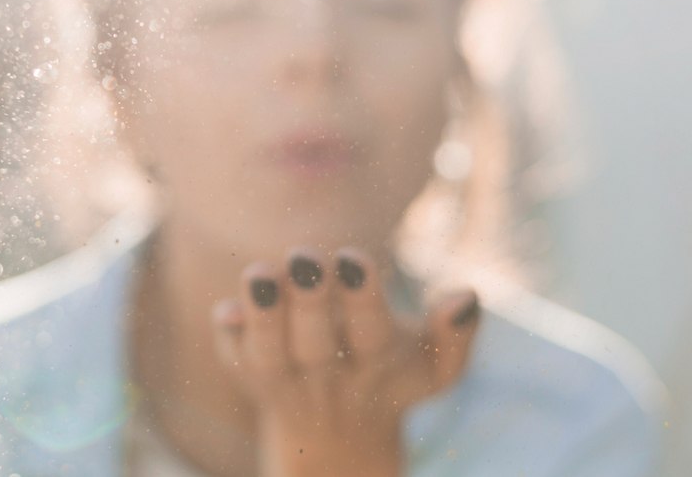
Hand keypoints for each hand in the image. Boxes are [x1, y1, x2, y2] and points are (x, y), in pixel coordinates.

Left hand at [210, 248, 479, 476]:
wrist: (337, 436)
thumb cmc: (391, 376)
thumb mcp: (434, 368)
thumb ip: (454, 335)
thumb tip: (467, 295)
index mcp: (377, 365)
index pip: (370, 333)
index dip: (362, 297)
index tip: (351, 257)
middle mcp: (327, 376)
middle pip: (314, 345)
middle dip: (309, 299)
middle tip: (302, 255)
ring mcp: (285, 381)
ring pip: (267, 357)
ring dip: (261, 316)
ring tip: (259, 274)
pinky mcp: (250, 380)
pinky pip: (233, 362)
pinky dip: (227, 336)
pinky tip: (225, 309)